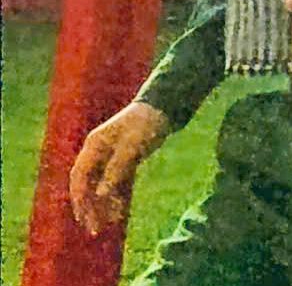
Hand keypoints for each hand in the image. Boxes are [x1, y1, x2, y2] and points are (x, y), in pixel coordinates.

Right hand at [70, 101, 169, 235]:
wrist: (165, 108)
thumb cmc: (147, 123)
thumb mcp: (132, 146)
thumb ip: (116, 169)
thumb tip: (101, 194)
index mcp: (94, 145)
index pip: (79, 176)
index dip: (78, 197)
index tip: (81, 217)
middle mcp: (98, 152)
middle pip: (88, 184)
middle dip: (89, 207)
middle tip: (93, 229)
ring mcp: (110, 157)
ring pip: (102, 186)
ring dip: (103, 206)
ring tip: (106, 226)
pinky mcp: (124, 161)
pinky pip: (117, 183)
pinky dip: (117, 197)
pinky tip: (119, 213)